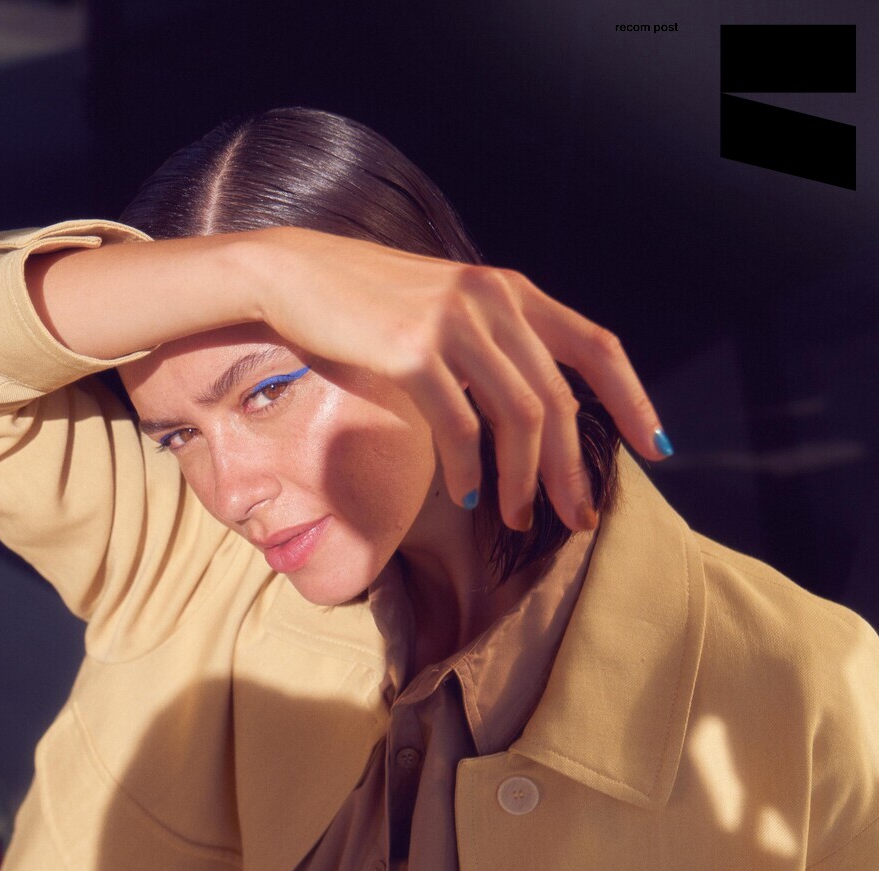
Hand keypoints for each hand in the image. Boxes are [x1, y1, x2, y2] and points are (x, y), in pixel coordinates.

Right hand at [249, 226, 667, 531]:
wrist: (292, 277)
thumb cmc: (362, 304)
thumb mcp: (442, 308)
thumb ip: (487, 340)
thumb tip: (522, 406)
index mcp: (509, 291)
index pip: (596, 346)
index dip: (633, 400)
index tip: (654, 449)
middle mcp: (492, 301)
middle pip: (557, 398)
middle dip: (572, 468)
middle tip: (577, 516)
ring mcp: (453, 323)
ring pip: (518, 416)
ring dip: (524, 479)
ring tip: (519, 518)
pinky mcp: (411, 352)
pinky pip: (458, 426)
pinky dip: (467, 470)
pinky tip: (463, 497)